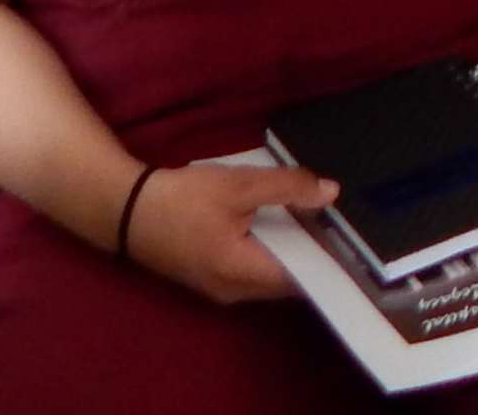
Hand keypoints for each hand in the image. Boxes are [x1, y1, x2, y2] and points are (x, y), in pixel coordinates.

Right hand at [121, 161, 327, 303]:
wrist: (126, 209)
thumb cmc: (182, 199)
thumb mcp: (238, 185)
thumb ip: (287, 188)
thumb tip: (331, 193)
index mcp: (243, 274)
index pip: (303, 278)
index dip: (329, 257)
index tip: (352, 234)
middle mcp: (235, 292)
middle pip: (288, 279)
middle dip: (312, 251)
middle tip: (337, 220)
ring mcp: (221, 289)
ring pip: (271, 274)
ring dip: (291, 249)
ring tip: (316, 217)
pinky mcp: (212, 277)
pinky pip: (253, 269)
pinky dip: (270, 250)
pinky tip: (280, 223)